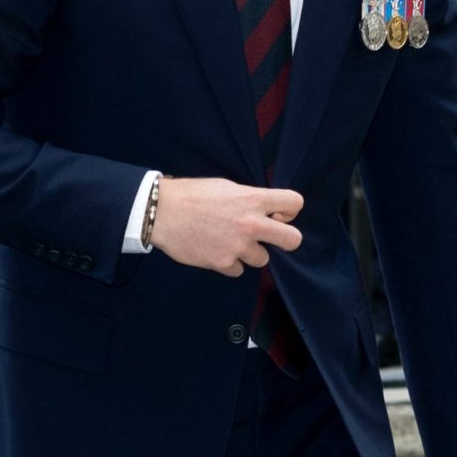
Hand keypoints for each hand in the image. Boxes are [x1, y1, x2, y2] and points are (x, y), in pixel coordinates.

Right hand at [147, 177, 302, 276]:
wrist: (161, 212)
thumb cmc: (191, 195)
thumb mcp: (225, 187)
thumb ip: (249, 199)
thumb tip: (265, 211)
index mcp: (253, 199)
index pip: (295, 203)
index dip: (289, 210)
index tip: (277, 214)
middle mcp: (252, 224)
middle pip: (293, 240)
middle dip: (285, 239)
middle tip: (269, 237)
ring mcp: (238, 246)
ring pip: (262, 259)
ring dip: (248, 252)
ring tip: (228, 241)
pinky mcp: (223, 263)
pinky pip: (238, 270)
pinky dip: (228, 263)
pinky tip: (214, 250)